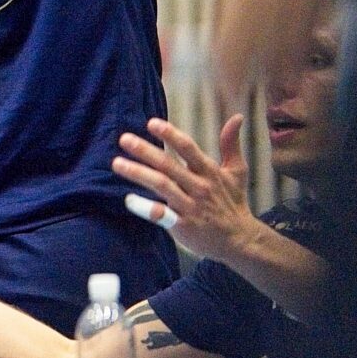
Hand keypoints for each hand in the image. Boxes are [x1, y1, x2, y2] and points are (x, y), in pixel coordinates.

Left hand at [114, 115, 260, 261]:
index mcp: (210, 172)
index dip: (171, 135)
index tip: (151, 123)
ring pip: (162, 187)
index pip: (188, 149)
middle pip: (169, 166)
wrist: (240, 240)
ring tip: (116, 163)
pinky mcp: (183, 226)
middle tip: (124, 139)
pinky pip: (162, 216)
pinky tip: (129, 200)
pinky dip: (146, 208)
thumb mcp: (237, 172)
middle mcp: (199, 187)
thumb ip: (231, 145)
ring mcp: (191, 207)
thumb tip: (237, 117)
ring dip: (139, 174)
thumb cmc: (233, 202)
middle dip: (146, 151)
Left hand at [212, 0, 356, 100]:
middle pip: (237, 33)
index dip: (220, 55)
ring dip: (267, 68)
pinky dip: (293, 57)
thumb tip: (243, 28)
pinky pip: (297, 30)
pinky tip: (291, 76)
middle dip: (232, 67)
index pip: (223, 24)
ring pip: (268, 36)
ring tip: (269, 92)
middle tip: (231, 95)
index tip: (217, 81)